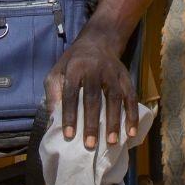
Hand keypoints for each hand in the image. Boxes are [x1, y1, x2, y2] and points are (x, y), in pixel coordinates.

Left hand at [46, 26, 138, 149]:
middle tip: (90, 144)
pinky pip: (131, 97)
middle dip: (92, 122)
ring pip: (114, 98)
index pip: (71, 93)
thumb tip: (52, 120)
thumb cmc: (74, 62)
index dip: (69, 114)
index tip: (69, 135)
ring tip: (112, 142)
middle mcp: (95, 68)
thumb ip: (53, 93)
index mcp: (75, 67)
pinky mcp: (126, 77)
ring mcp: (113, 72)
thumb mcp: (57, 71)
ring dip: (114, 121)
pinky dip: (132, 115)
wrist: (98, 41)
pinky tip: (131, 132)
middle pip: (94, 97)